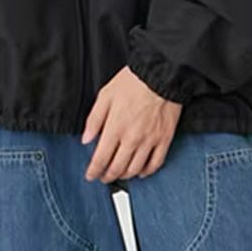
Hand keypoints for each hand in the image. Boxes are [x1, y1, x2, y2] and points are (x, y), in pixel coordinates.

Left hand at [80, 65, 181, 182]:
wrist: (160, 74)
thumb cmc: (133, 81)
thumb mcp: (106, 95)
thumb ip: (94, 119)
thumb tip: (86, 139)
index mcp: (115, 127)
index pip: (101, 158)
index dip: (94, 171)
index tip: (90, 175)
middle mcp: (132, 138)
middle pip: (117, 168)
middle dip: (107, 176)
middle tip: (103, 176)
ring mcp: (150, 141)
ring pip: (135, 169)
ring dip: (125, 176)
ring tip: (119, 174)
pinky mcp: (164, 139)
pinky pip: (155, 164)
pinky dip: (147, 172)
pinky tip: (141, 171)